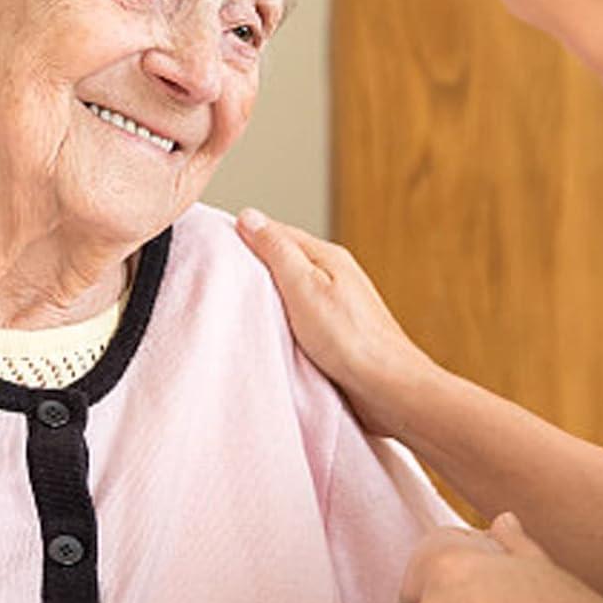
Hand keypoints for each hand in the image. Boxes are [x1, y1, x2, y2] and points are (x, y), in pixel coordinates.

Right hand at [235, 208, 434, 437]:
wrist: (387, 386)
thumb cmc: (348, 339)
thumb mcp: (302, 286)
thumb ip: (276, 250)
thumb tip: (249, 216)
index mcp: (327, 256)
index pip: (277, 232)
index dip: (246, 235)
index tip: (216, 244)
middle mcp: (335, 274)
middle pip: (285, 259)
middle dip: (255, 264)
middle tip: (221, 274)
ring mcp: (338, 302)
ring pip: (293, 288)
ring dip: (269, 292)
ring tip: (241, 301)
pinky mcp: (338, 329)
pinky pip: (301, 313)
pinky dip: (283, 316)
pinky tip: (272, 328)